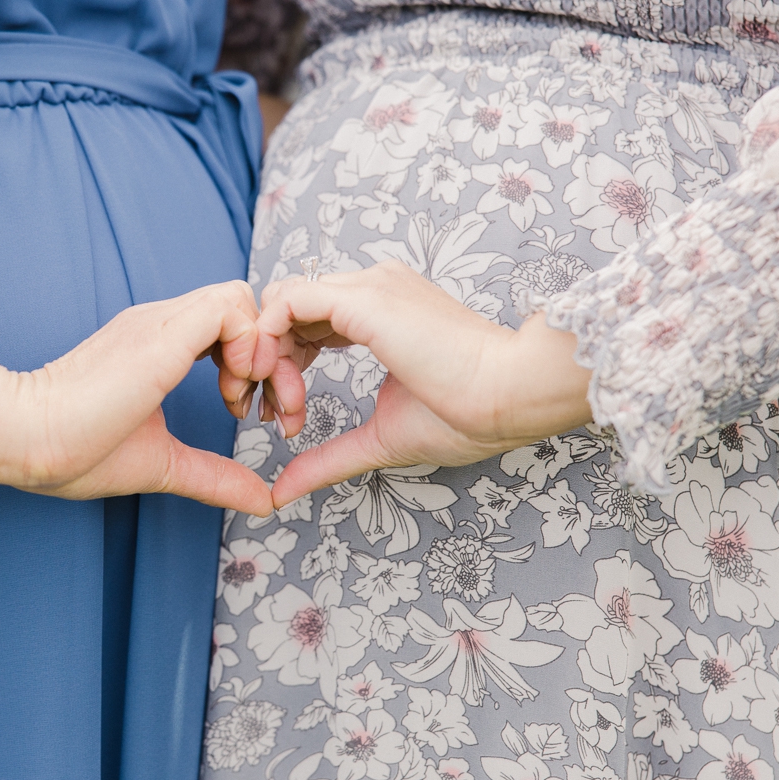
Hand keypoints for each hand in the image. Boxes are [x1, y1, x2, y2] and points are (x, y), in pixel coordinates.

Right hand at [0, 280, 273, 515]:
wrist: (26, 440)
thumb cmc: (77, 451)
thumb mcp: (165, 463)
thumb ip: (214, 476)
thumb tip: (261, 500)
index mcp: (161, 342)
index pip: (230, 321)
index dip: (256, 362)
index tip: (248, 412)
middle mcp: (162, 322)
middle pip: (245, 305)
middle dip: (270, 354)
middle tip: (260, 407)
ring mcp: (161, 322)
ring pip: (240, 296)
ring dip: (260, 348)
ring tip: (238, 398)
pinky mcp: (162, 334)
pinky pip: (230, 307)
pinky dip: (249, 344)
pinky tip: (231, 387)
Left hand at [248, 261, 592, 506]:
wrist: (510, 397)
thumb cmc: (467, 415)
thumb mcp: (380, 438)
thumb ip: (328, 457)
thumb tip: (282, 492)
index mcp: (381, 310)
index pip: (308, 319)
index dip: (288, 364)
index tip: (292, 417)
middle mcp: (372, 288)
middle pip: (289, 309)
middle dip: (272, 362)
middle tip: (283, 416)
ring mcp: (368, 287)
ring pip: (283, 300)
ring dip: (269, 355)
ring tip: (286, 406)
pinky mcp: (363, 298)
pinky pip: (287, 298)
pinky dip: (267, 336)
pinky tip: (275, 378)